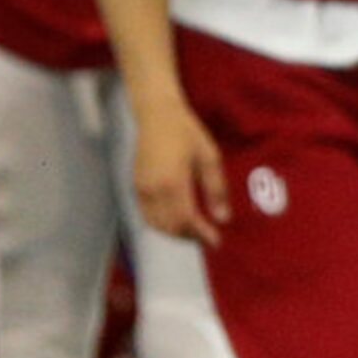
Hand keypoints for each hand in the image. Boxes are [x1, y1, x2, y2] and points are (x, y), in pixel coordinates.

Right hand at [132, 98, 230, 247]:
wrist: (156, 115)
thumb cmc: (187, 133)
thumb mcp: (209, 158)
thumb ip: (216, 189)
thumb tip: (223, 218)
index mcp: (173, 183)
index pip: (187, 220)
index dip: (202, 234)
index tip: (217, 242)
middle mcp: (153, 190)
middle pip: (170, 226)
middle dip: (190, 236)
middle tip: (208, 237)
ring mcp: (141, 189)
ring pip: (156, 224)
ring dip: (175, 232)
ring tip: (194, 231)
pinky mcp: (135, 186)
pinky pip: (146, 214)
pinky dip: (162, 223)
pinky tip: (177, 219)